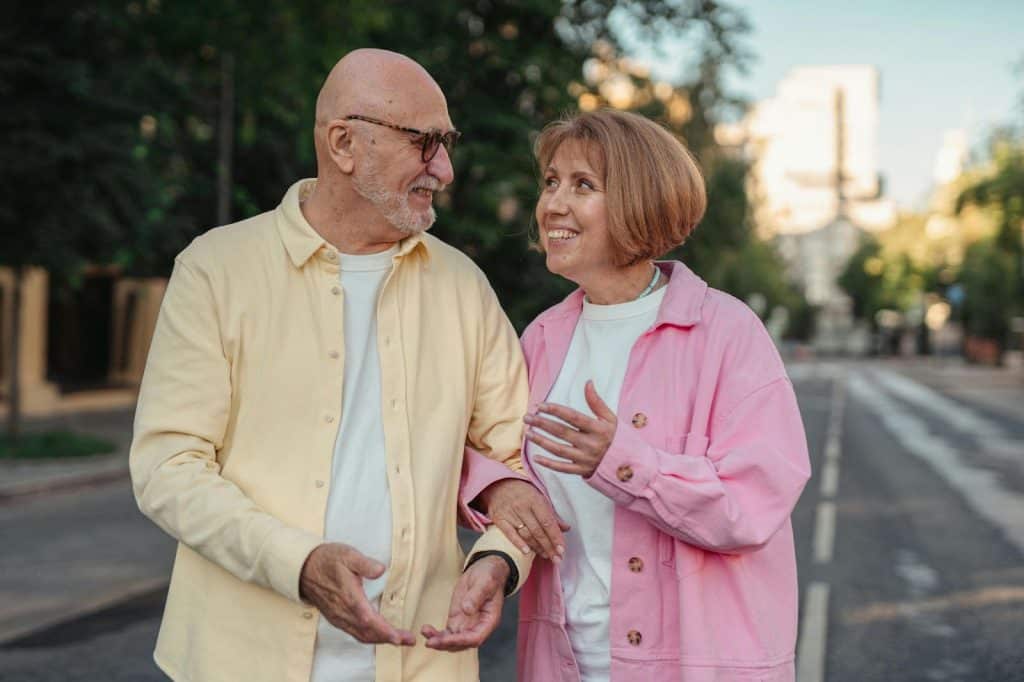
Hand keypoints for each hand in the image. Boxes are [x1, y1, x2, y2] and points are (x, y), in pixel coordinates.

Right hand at [299, 543, 414, 645]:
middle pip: (368, 632)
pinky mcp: (337, 618)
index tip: (398, 637)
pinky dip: (370, 637)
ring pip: (362, 635)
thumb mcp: (348, 554)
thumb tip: (381, 569)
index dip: (383, 630)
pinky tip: (380, 636)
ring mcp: (339, 617)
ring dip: (381, 640)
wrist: (304, 568)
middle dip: (389, 638)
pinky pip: (355, 633)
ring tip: (400, 640)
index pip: (367, 619)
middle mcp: (343, 611)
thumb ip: (365, 563)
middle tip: (408, 640)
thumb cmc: (327, 560)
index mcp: (348, 596)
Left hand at [421, 556, 507, 650]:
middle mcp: (477, 626)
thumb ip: (477, 595)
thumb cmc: (490, 575)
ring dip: (439, 641)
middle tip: (430, 642)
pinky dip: (436, 634)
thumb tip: (467, 610)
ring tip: (425, 633)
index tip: (446, 639)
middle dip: (446, 644)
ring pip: (452, 640)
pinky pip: (446, 632)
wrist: (485, 569)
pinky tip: (426, 630)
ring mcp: (466, 624)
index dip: (460, 641)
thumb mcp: (485, 582)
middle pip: (462, 643)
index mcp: (489, 620)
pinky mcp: (457, 619)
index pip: (475, 638)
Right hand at [478, 479, 569, 561]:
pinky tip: (527, 552)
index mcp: (535, 500)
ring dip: (537, 548)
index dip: (555, 537)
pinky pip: (509, 533)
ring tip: (546, 556)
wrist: (498, 484)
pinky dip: (518, 543)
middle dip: (548, 547)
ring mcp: (509, 513)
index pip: (548, 522)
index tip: (562, 550)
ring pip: (526, 534)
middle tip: (557, 559)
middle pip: (538, 531)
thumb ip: (552, 515)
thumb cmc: (522, 493)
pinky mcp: (499, 519)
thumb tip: (566, 528)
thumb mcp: (539, 498)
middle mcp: (522, 507)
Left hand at [525, 380, 616, 477]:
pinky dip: (548, 464)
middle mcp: (591, 444)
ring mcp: (586, 459)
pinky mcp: (582, 471)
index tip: (540, 405)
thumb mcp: (611, 419)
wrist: (628, 465)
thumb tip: (588, 382)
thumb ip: (597, 402)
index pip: (573, 417)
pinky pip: (563, 468)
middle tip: (527, 417)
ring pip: (559, 450)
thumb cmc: (617, 438)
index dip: (555, 410)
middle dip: (542, 423)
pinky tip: (535, 458)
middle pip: (562, 432)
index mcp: (598, 429)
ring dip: (541, 441)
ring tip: (528, 432)